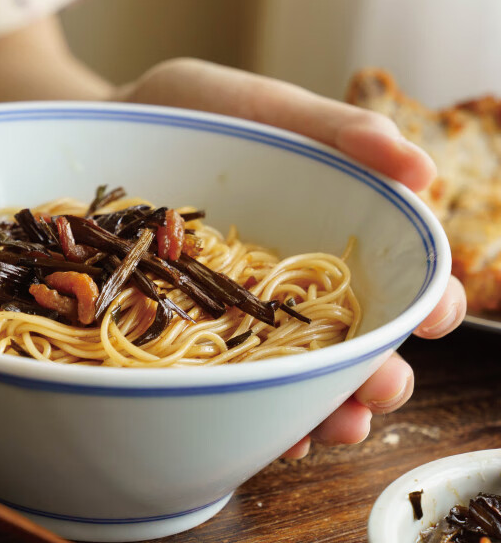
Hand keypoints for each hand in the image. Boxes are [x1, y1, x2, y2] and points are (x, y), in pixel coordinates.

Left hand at [116, 58, 467, 456]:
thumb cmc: (188, 112)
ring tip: (338, 429)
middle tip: (384, 389)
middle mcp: (286, 282)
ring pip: (296, 375)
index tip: (439, 317)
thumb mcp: (262, 108)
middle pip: (352, 341)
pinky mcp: (185, 331)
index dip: (428, 302)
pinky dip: (255, 411)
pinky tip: (273, 434)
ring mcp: (236, 313)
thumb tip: (421, 169)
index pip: (393, 277)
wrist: (102, 130)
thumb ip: (336, 131)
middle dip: (379, 374)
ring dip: (326, 408)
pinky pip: (226, 382)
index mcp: (324, 230)